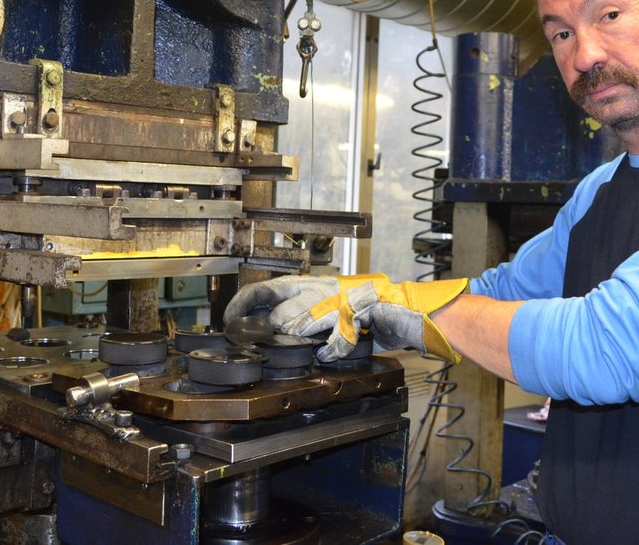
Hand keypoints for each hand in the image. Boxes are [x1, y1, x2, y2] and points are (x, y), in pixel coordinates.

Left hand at [224, 274, 467, 361]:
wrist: (409, 311)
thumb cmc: (370, 314)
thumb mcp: (331, 313)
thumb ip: (305, 320)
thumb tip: (274, 332)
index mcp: (313, 285)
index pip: (267, 287)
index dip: (244, 302)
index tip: (228, 321)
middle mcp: (323, 288)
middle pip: (281, 306)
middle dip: (275, 329)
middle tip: (272, 344)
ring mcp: (339, 299)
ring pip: (302, 322)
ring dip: (304, 339)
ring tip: (313, 347)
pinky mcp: (357, 313)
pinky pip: (333, 339)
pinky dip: (331, 351)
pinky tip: (332, 354)